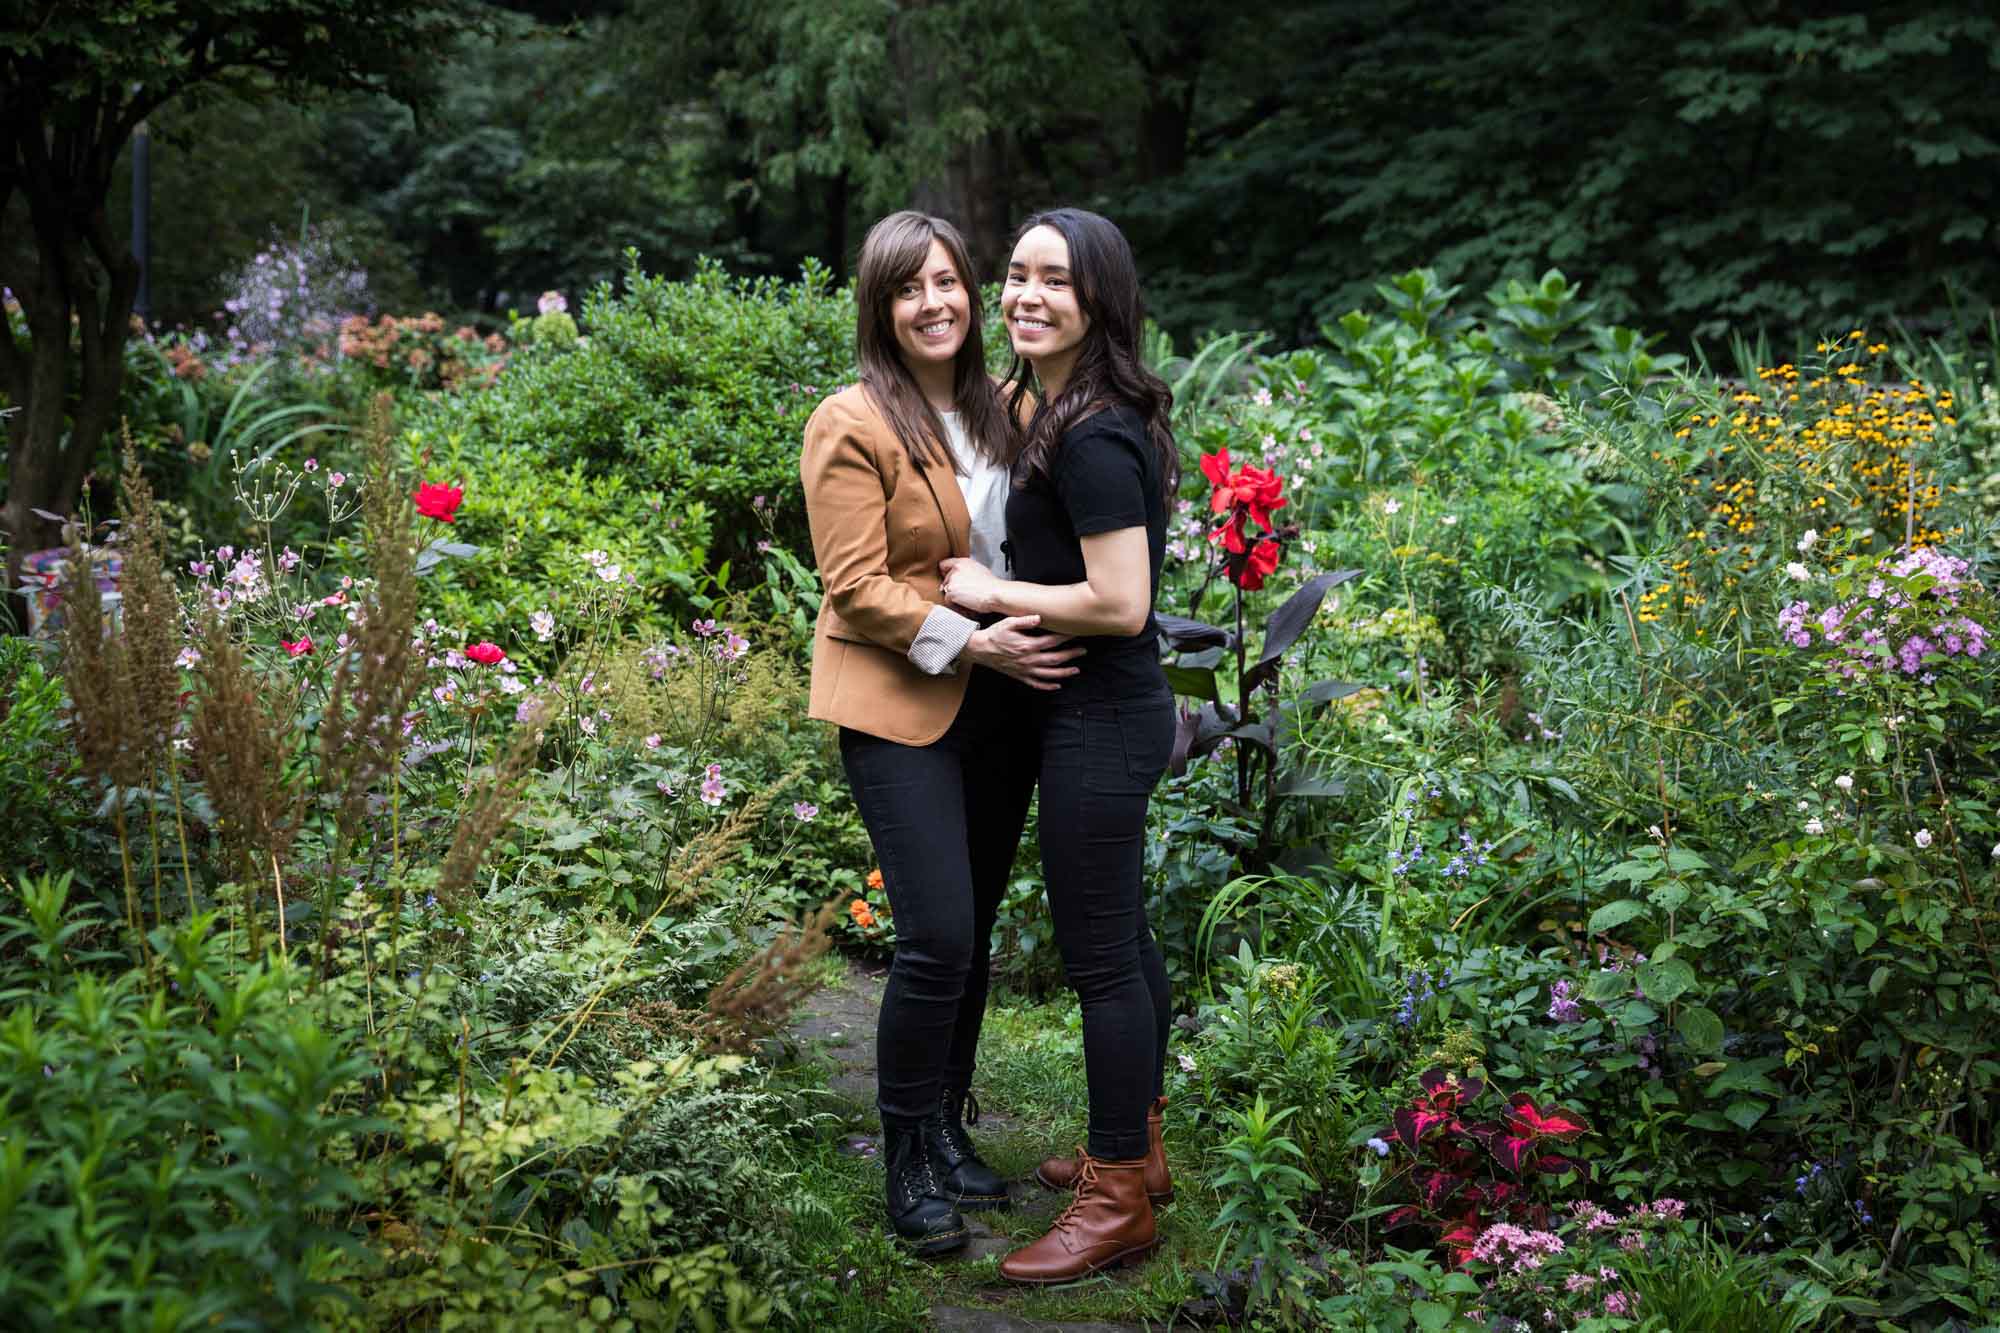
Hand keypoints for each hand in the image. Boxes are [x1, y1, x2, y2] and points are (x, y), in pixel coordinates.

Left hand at [938, 556, 1001, 613]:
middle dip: (952, 586)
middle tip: (966, 591)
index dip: (946, 573)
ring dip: (954, 595)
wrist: (995, 593)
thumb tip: (960, 576)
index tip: (948, 578)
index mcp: (962, 562)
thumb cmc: (991, 585)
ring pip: (946, 590)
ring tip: (968, 596)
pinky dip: (955, 603)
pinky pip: (948, 600)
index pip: (944, 564)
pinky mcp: (950, 592)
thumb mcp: (978, 570)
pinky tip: (966, 601)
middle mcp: (955, 569)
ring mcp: (952, 580)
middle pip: (945, 580)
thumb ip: (966, 570)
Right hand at [963, 615, 1083, 690]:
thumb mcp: (1007, 623)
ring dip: (1064, 673)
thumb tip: (1039, 617)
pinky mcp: (1020, 676)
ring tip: (1076, 670)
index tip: (1075, 633)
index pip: (1052, 641)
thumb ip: (1024, 620)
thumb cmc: (995, 634)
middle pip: (1055, 659)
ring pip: (1049, 674)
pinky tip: (1057, 685)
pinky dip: (1048, 686)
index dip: (1065, 637)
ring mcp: (1025, 670)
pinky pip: (1036, 684)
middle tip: (1083, 651)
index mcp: (1027, 645)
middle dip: (1071, 655)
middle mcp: (1029, 659)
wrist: (980, 650)